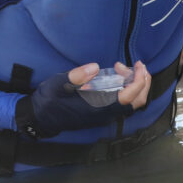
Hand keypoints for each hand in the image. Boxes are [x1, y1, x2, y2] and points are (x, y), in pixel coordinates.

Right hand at [15, 62, 148, 137]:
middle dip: (143, 82)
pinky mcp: (103, 113)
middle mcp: (105, 114)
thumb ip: (76, 76)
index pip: (128, 97)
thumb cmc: (48, 101)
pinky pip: (124, 103)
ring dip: (136, 85)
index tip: (138, 65)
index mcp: (97, 107)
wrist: (39, 118)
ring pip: (132, 103)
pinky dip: (128, 89)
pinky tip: (118, 76)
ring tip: (124, 67)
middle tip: (138, 64)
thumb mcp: (57, 85)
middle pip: (137, 101)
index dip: (138, 81)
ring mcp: (105, 115)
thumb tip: (95, 68)